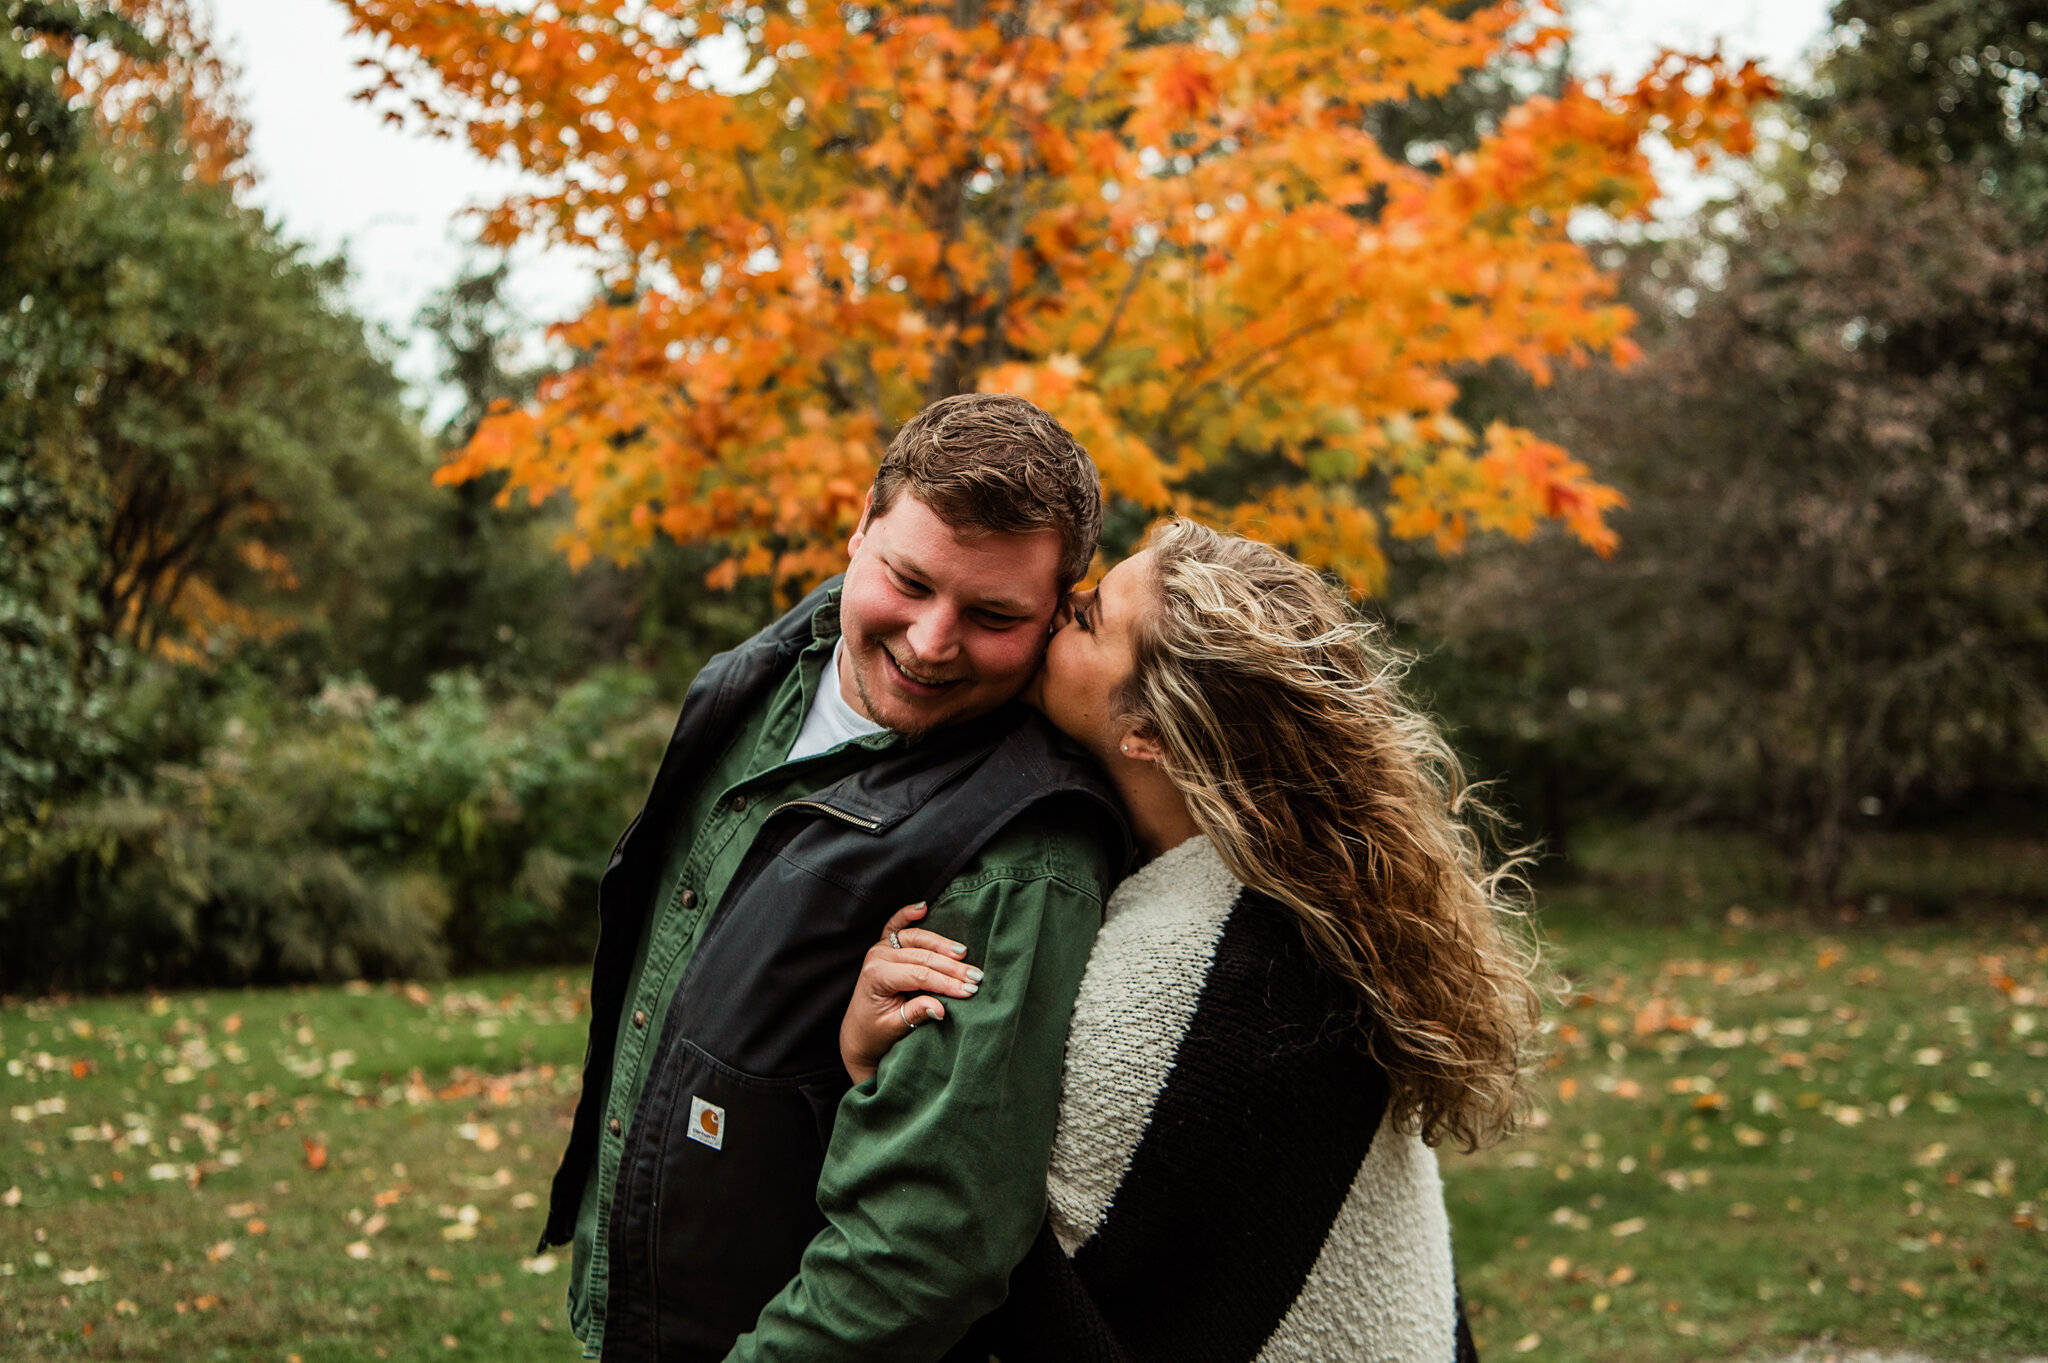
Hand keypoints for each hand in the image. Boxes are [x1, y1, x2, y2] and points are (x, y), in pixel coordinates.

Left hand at [839, 903, 984, 1082]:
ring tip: (964, 953)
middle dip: (953, 968)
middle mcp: (877, 957)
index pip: (920, 975)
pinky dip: (908, 914)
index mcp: (877, 976)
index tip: (970, 990)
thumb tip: (940, 1008)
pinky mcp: (884, 945)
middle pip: (923, 957)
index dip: (947, 982)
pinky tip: (923, 907)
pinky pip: (896, 925)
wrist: (858, 1032)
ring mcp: (880, 948)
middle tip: (977, 976)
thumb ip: (915, 1014)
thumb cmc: (876, 1032)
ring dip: (942, 945)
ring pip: (917, 939)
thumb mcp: (895, 1027)